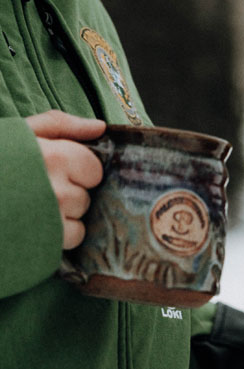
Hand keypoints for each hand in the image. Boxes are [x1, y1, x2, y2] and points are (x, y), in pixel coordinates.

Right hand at [26, 110, 105, 249]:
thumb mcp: (20, 132)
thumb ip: (61, 125)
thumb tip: (99, 126)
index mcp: (54, 157)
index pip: (94, 169)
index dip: (77, 170)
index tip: (53, 171)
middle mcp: (57, 189)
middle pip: (86, 196)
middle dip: (68, 194)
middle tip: (35, 191)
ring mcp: (51, 219)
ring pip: (79, 220)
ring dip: (63, 217)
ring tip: (31, 209)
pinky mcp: (43, 243)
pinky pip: (70, 240)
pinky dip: (57, 237)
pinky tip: (32, 225)